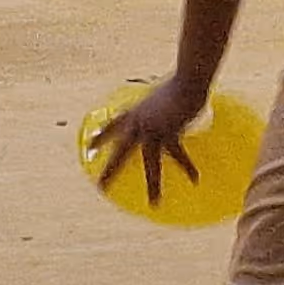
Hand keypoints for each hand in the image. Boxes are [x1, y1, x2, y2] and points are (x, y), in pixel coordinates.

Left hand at [93, 74, 212, 210]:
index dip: (101, 137)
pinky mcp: (170, 134)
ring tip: (154, 203)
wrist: (187, 81)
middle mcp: (139, 124)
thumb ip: (156, 108)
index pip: (112, 126)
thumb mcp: (159, 96)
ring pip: (151, 163)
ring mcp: (153, 131)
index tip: (89, 147)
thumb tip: (163, 117)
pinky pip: (179, 156)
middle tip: (101, 188)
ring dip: (154, 184)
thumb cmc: (178, 84)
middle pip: (121, 152)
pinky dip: (188, 167)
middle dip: (110, 171)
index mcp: (134, 113)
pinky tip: (194, 179)